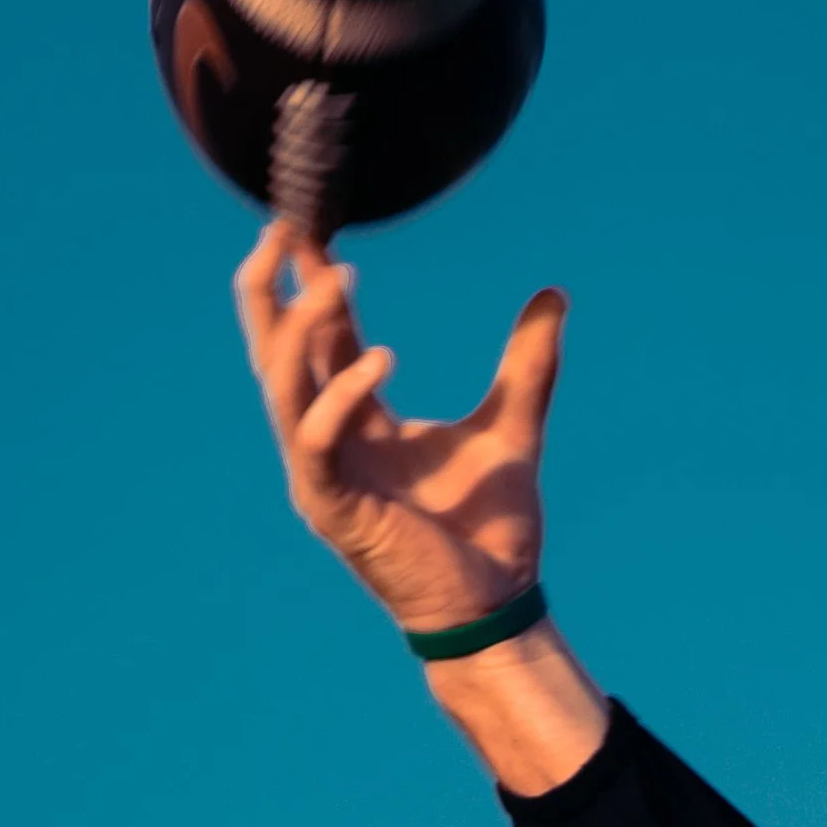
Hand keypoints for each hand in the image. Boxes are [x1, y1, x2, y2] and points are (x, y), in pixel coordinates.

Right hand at [233, 220, 564, 635]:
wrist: (497, 608)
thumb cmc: (492, 532)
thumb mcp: (513, 429)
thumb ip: (528, 365)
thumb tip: (555, 295)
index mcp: (358, 422)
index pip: (320, 338)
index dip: (311, 279)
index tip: (309, 218)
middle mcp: (328, 442)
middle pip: (275, 350)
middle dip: (271, 287)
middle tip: (286, 222)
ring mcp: (322, 475)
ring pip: (283, 384)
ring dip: (303, 326)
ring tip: (335, 274)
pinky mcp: (332, 507)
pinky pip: (318, 437)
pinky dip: (341, 395)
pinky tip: (381, 357)